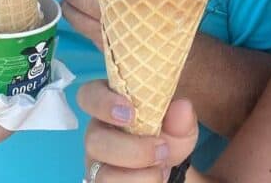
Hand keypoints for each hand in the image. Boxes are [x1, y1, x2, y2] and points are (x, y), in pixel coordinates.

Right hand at [78, 80, 197, 181]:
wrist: (166, 164)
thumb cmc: (166, 135)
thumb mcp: (180, 126)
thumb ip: (181, 117)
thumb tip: (182, 106)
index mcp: (110, 105)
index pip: (89, 95)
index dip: (103, 103)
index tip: (130, 114)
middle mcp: (97, 132)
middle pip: (94, 140)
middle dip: (132, 150)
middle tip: (162, 150)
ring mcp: (96, 161)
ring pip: (102, 173)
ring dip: (138, 176)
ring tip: (163, 170)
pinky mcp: (100, 182)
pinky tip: (155, 179)